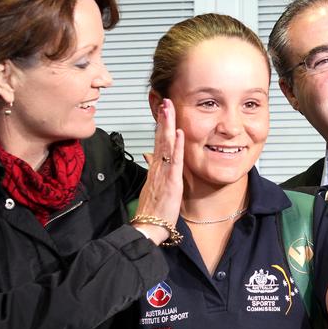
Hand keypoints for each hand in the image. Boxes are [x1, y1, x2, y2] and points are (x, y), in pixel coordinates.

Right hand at [132, 98, 184, 244]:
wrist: (148, 228)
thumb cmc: (153, 211)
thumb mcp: (153, 187)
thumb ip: (153, 170)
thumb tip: (149, 155)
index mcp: (155, 170)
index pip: (157, 142)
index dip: (160, 126)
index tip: (162, 111)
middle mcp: (157, 168)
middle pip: (159, 139)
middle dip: (163, 119)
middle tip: (164, 101)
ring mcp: (163, 174)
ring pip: (165, 145)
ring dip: (168, 125)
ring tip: (168, 108)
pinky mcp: (171, 182)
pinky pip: (174, 161)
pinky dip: (177, 146)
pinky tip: (179, 133)